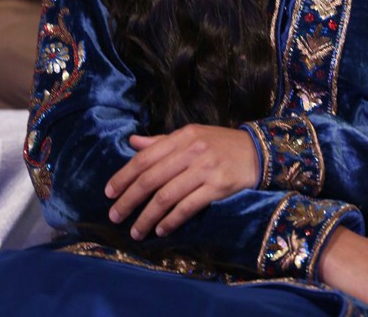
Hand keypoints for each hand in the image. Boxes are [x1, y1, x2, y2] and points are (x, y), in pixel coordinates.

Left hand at [105, 124, 258, 239]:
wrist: (258, 151)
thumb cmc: (220, 144)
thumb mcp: (192, 136)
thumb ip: (162, 142)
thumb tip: (132, 143)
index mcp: (182, 136)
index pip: (145, 158)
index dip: (124, 176)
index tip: (109, 193)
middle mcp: (192, 151)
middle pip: (152, 178)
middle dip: (129, 200)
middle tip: (115, 216)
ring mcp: (205, 169)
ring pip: (167, 196)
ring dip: (147, 216)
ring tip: (136, 231)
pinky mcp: (217, 187)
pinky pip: (187, 207)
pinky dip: (171, 221)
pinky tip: (161, 230)